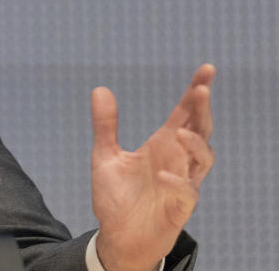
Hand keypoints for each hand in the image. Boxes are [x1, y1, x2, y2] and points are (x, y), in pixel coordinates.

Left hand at [90, 64, 214, 270]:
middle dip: (202, 110)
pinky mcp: (178, 207)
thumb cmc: (117, 198)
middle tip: (201, 89)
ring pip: (204, 159)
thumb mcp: (105, 156)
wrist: (117, 237)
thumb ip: (105, 125)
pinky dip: (178, 182)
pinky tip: (162, 174)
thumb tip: (100, 89)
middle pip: (200, 130)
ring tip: (177, 132)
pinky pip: (188, 192)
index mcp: (161, 145)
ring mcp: (181, 183)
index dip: (196, 92)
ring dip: (195, 144)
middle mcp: (176, 160)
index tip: (206, 70)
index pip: (184, 113)